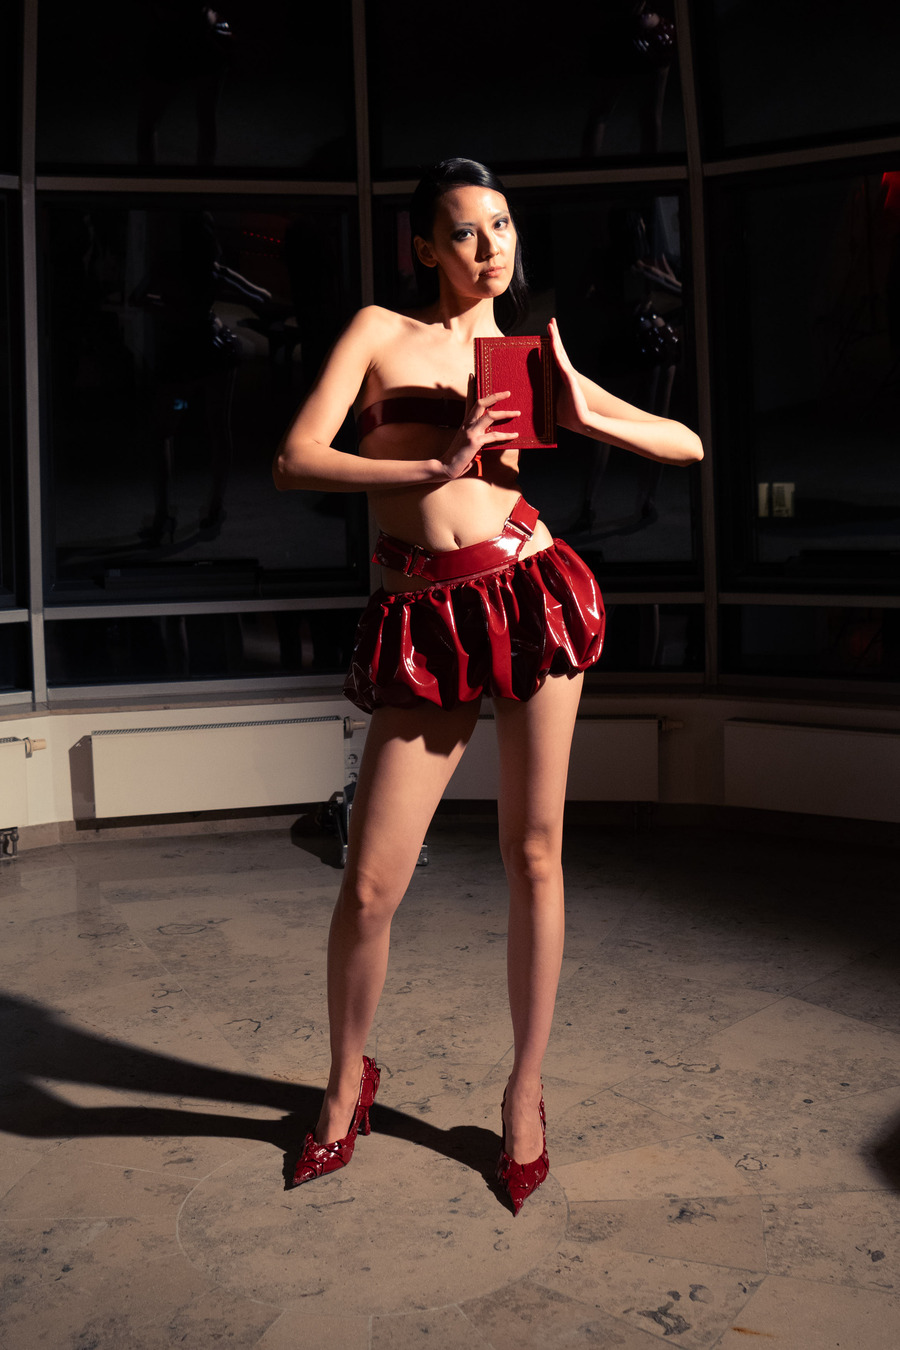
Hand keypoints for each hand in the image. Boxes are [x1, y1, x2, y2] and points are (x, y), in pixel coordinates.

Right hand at [437, 375, 519, 480]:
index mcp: (465, 422)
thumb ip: (476, 435)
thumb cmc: (458, 455)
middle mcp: (467, 423)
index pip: (468, 400)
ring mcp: (470, 431)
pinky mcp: (474, 442)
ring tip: (518, 413)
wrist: (446, 466)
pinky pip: (494, 436)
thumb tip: (488, 434)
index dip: (470, 387)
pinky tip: (515, 435)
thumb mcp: (466, 441)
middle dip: (495, 396)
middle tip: (508, 393)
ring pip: (490, 416)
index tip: (472, 375)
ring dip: (505, 413)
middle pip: (481, 403)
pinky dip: (506, 435)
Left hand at [548, 317, 590, 434]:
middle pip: (557, 351)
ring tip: (551, 325)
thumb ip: (541, 402)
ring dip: (555, 338)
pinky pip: (561, 362)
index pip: (552, 360)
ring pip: (559, 352)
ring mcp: (567, 374)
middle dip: (554, 337)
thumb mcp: (549, 406)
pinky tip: (552, 341)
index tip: (542, 339)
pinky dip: (556, 351)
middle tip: (550, 323)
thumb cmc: (567, 416)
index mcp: (559, 379)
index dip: (548, 348)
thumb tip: (524, 404)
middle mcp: (564, 374)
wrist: (582, 422)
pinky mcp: (570, 378)